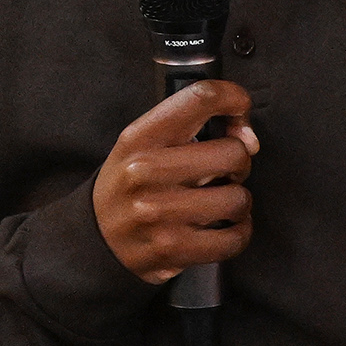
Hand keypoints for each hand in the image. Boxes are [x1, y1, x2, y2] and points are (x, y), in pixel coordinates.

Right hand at [92, 81, 256, 283]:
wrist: (95, 239)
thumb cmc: (133, 186)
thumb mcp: (145, 146)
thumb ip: (195, 131)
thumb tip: (249, 140)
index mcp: (140, 138)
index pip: (201, 98)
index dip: (234, 98)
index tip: (239, 109)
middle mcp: (145, 171)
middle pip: (234, 153)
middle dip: (238, 165)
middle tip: (221, 175)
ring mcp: (156, 212)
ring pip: (238, 199)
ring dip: (237, 204)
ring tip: (216, 205)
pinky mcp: (170, 248)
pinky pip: (234, 238)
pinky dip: (237, 235)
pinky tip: (220, 229)